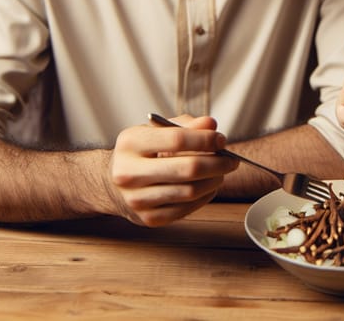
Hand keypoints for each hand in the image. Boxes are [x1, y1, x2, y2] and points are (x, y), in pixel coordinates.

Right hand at [108, 114, 237, 226]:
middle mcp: (128, 172)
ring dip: (214, 180)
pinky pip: (186, 208)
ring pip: (190, 191)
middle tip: (231, 159)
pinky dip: (205, 196)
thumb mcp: (157, 130)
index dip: (205, 139)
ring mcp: (137, 199)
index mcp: (130, 143)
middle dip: (217, 163)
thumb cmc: (141, 151)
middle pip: (187, 169)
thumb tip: (211, 124)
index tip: (221, 139)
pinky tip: (209, 185)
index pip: (177, 139)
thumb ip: (185, 124)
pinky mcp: (148, 218)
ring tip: (222, 171)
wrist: (112, 183)